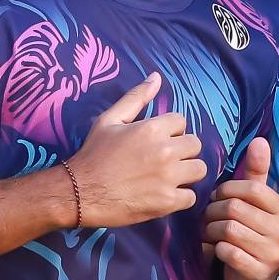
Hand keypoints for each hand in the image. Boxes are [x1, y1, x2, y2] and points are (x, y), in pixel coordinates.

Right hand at [65, 75, 207, 229]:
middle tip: (164, 159)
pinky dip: (181, 197)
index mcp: (152, 128)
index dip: (171, 130)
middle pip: (195, 145)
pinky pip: (191, 197)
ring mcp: (168, 178)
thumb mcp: (110, 120)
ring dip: (187, 173)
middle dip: (182, 150)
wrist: (79, 193)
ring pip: (199, 169)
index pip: (182, 121)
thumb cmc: (93, 154)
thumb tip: (156, 77)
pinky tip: (165, 194)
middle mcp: (165, 151)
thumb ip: (136, 97)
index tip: (157, 141)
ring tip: (169, 176)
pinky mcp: (167, 202)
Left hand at [206, 137, 278, 279]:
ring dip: (211, 229)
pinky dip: (215, 249)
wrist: (256, 278)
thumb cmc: (254, 232)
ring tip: (209, 231)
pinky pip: (227, 252)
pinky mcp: (257, 272)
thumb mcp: (258, 203)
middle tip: (208, 215)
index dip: (228, 189)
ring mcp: (273, 254)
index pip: (253, 188)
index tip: (217, 196)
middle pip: (236, 208)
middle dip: (214, 210)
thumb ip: (257, 173)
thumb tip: (260, 140)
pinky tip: (215, 248)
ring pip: (229, 229)